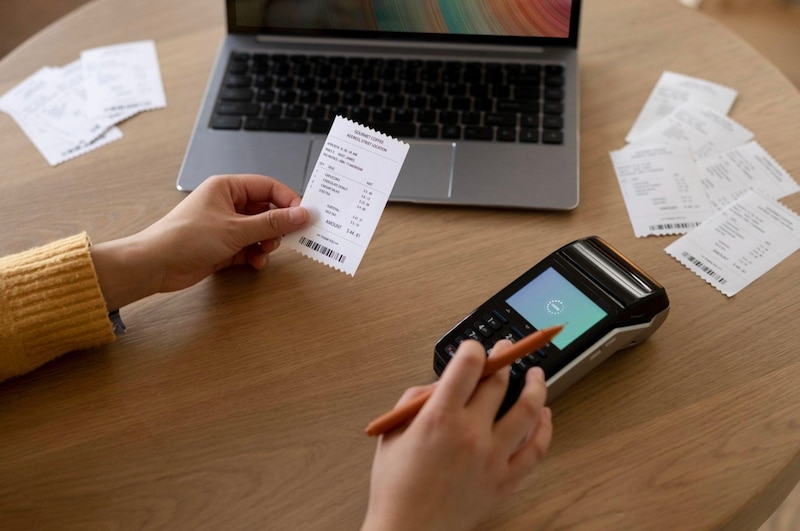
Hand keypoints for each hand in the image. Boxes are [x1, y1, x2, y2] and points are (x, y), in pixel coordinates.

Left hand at [90, 174, 307, 309]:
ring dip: (266, 243)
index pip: (268, 187)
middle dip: (277, 226)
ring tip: (264, 252)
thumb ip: (273, 223)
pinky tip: (255, 262)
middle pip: (266, 210)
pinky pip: (249, 247)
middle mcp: (227, 204)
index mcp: (227, 187)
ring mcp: (225, 225)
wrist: (156, 265)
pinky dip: (255, 255)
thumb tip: (302, 214)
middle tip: (287, 238)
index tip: (304, 216)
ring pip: (259, 231)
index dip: (288, 200)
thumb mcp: (237, 229)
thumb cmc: (186, 237)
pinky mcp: (222, 246)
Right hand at [362, 340, 551, 530]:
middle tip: (506, 349)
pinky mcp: (505, 481)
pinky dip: (544, 428)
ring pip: (528, 410)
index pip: (468, 364)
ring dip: (535, 386)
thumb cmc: (395, 485)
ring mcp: (492, 457)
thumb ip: (416, 399)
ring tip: (535, 374)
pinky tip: (544, 414)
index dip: (474, 348)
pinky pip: (535, 449)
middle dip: (503, 358)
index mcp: (439, 417)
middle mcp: (470, 433)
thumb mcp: (393, 431)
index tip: (475, 348)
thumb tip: (443, 383)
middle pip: (498, 382)